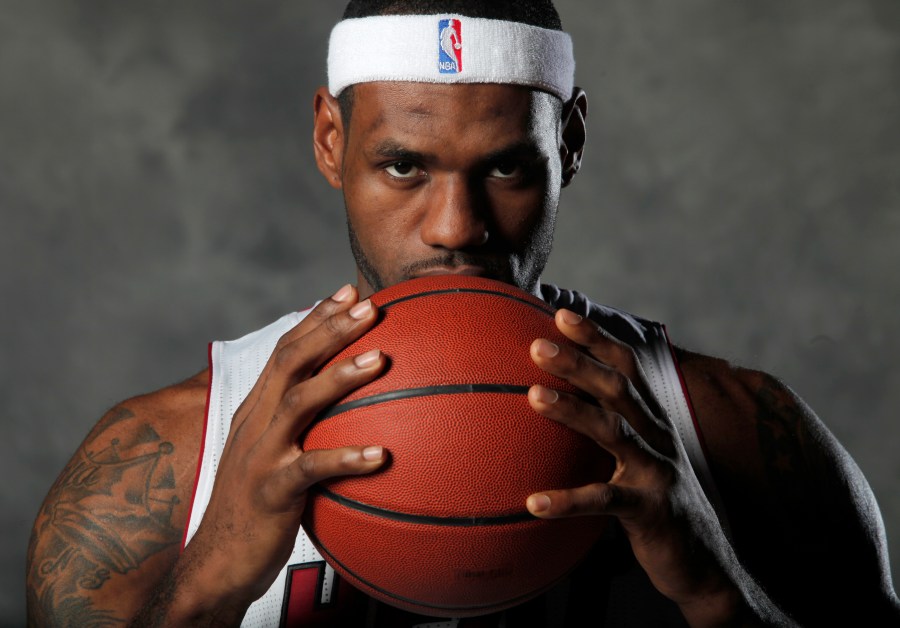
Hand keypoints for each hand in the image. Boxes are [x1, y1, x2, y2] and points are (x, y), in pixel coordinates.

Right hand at [178, 285, 386, 617]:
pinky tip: (381, 456)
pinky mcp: (269, 491)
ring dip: (340, 377)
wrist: (217, 561)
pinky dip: (345, 459)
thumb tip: (345, 404)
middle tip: (370, 308)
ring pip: (299, 403)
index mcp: (257, 408)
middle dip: (330, 329)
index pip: (285, 349)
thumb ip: (300, 424)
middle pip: (291, 361)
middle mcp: (255, 422)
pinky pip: (310, 469)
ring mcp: (260, 455)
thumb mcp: (274, 453)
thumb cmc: (257, 504)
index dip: (316, 318)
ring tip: (380, 359)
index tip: (349, 292)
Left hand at [525, 309, 785, 625]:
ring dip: (572, 411)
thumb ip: (612, 430)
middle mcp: (658, 439)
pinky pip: (604, 502)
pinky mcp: (650, 512)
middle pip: (617, 390)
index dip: (596, 339)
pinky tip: (533, 502)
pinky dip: (569, 501)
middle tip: (536, 345)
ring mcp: (656, 473)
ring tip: (532, 396)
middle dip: (578, 363)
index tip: (561, 315)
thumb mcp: (640, 460)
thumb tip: (564, 404)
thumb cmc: (659, 503)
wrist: (708, 564)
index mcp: (654, 421)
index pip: (626, 369)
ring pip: (612, 433)